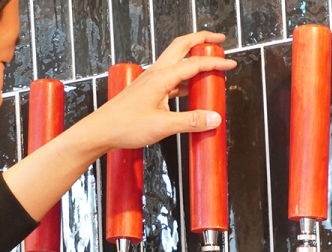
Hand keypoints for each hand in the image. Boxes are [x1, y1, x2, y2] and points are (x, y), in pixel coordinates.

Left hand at [1, 31, 235, 221]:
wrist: (100, 131)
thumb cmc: (124, 126)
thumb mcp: (162, 126)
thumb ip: (190, 122)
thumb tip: (214, 117)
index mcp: (161, 77)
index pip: (194, 63)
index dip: (215, 63)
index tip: (230, 65)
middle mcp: (155, 74)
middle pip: (181, 46)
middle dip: (201, 40)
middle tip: (218, 40)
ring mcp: (150, 81)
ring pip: (175, 59)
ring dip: (192, 56)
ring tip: (209, 63)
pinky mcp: (147, 91)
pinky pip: (170, 77)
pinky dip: (184, 77)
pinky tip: (190, 89)